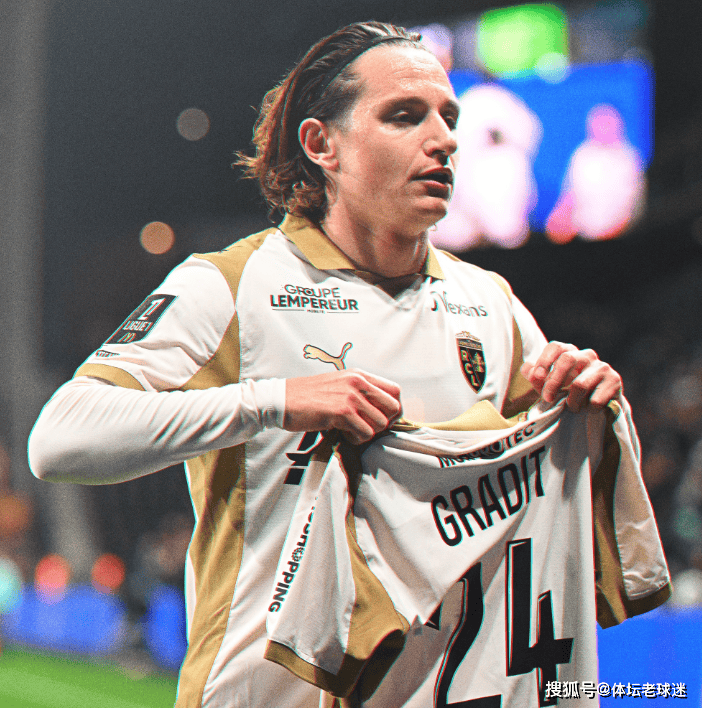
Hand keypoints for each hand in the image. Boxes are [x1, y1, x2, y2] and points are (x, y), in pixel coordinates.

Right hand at [284, 369, 402, 443]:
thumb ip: (359, 393)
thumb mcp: (338, 385)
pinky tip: (341, 433)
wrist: (281, 399)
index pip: (395, 391)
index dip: (392, 409)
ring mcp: (351, 396)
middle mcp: (358, 382)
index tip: (380, 419)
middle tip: (366, 427)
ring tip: (349, 430)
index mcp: (359, 375)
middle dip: (384, 423)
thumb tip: (380, 411)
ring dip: (367, 433)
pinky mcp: (342, 412)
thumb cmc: (308, 396)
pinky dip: (355, 439)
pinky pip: (365, 433)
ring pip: (380, 424)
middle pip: (394, 408)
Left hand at [520, 341, 621, 411]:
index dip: (544, 360)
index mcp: (569, 352)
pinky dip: (588, 408)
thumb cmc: (568, 391)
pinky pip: (596, 398)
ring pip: (580, 384)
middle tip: (547, 398)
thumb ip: (536, 377)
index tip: (536, 377)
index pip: (555, 347)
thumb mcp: (549, 385)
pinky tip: (589, 409)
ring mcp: (602, 366)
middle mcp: (586, 355)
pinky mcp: (614, 380)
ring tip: (571, 408)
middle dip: (554, 382)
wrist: (598, 405)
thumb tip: (527, 370)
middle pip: (567, 359)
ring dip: (571, 401)